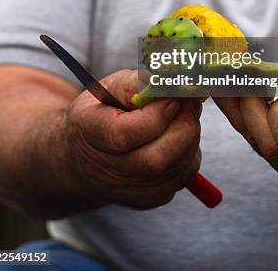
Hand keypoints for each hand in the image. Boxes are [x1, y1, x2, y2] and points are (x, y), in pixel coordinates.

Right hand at [65, 69, 201, 208]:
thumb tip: (170, 79)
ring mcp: (127, 190)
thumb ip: (138, 82)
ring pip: (177, 167)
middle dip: (184, 126)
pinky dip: (189, 152)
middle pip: (155, 160)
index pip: (123, 134)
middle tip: (190, 102)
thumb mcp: (111, 86)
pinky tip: (177, 135)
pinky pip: (183, 175)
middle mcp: (104, 169)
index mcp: (88, 132)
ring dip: (190, 136)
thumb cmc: (103, 111)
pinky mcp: (149, 199)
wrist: (87, 155)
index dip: (156, 115)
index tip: (173, 96)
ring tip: (183, 115)